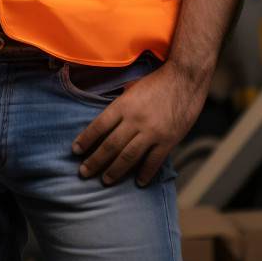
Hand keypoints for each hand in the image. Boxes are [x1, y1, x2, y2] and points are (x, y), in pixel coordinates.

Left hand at [71, 59, 207, 185]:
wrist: (185, 79)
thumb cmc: (156, 81)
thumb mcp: (131, 86)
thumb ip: (119, 103)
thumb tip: (106, 117)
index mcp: (123, 105)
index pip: (99, 126)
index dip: (86, 140)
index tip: (76, 151)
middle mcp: (135, 120)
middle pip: (111, 145)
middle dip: (95, 161)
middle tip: (84, 172)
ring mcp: (152, 132)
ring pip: (129, 157)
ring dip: (115, 171)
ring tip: (105, 180)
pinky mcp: (169, 140)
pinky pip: (154, 161)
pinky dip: (145, 173)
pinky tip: (138, 182)